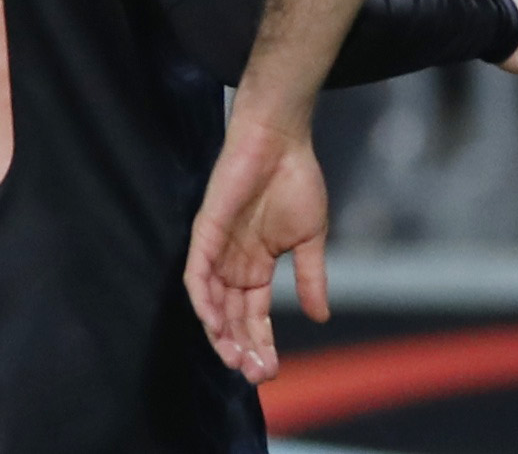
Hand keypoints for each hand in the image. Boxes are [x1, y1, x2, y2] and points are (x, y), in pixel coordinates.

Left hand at [183, 115, 329, 384]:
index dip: (262, 342)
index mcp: (258, 266)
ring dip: (221, 333)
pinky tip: (214, 322)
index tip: (272, 370)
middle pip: (231, 318)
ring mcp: (217, 251)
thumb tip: (321, 318)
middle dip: (242, 348)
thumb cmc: (297, 182)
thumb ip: (311, 279)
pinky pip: (196, 275)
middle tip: (255, 374)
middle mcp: (233, 265)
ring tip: (235, 358)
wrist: (282, 142)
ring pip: (211, 304)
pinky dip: (202, 299)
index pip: (255, 315)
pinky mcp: (205, 233)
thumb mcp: (311, 239)